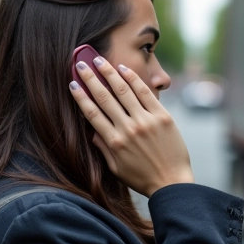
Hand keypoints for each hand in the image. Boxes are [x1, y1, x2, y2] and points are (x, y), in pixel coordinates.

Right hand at [69, 57, 194, 197]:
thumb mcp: (115, 168)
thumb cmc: (142, 177)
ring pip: (123, 91)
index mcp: (114, 142)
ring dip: (109, 73)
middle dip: (90, 79)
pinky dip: (133, 79)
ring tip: (98, 60)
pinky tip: (123, 69)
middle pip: (104, 97)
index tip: (72, 84)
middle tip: (80, 65)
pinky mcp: (162, 116)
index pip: (92, 113)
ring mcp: (146, 121)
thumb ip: (102, 147)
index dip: (80, 97)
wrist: (172, 182)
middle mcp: (128, 129)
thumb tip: (91, 130)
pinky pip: (145, 93)